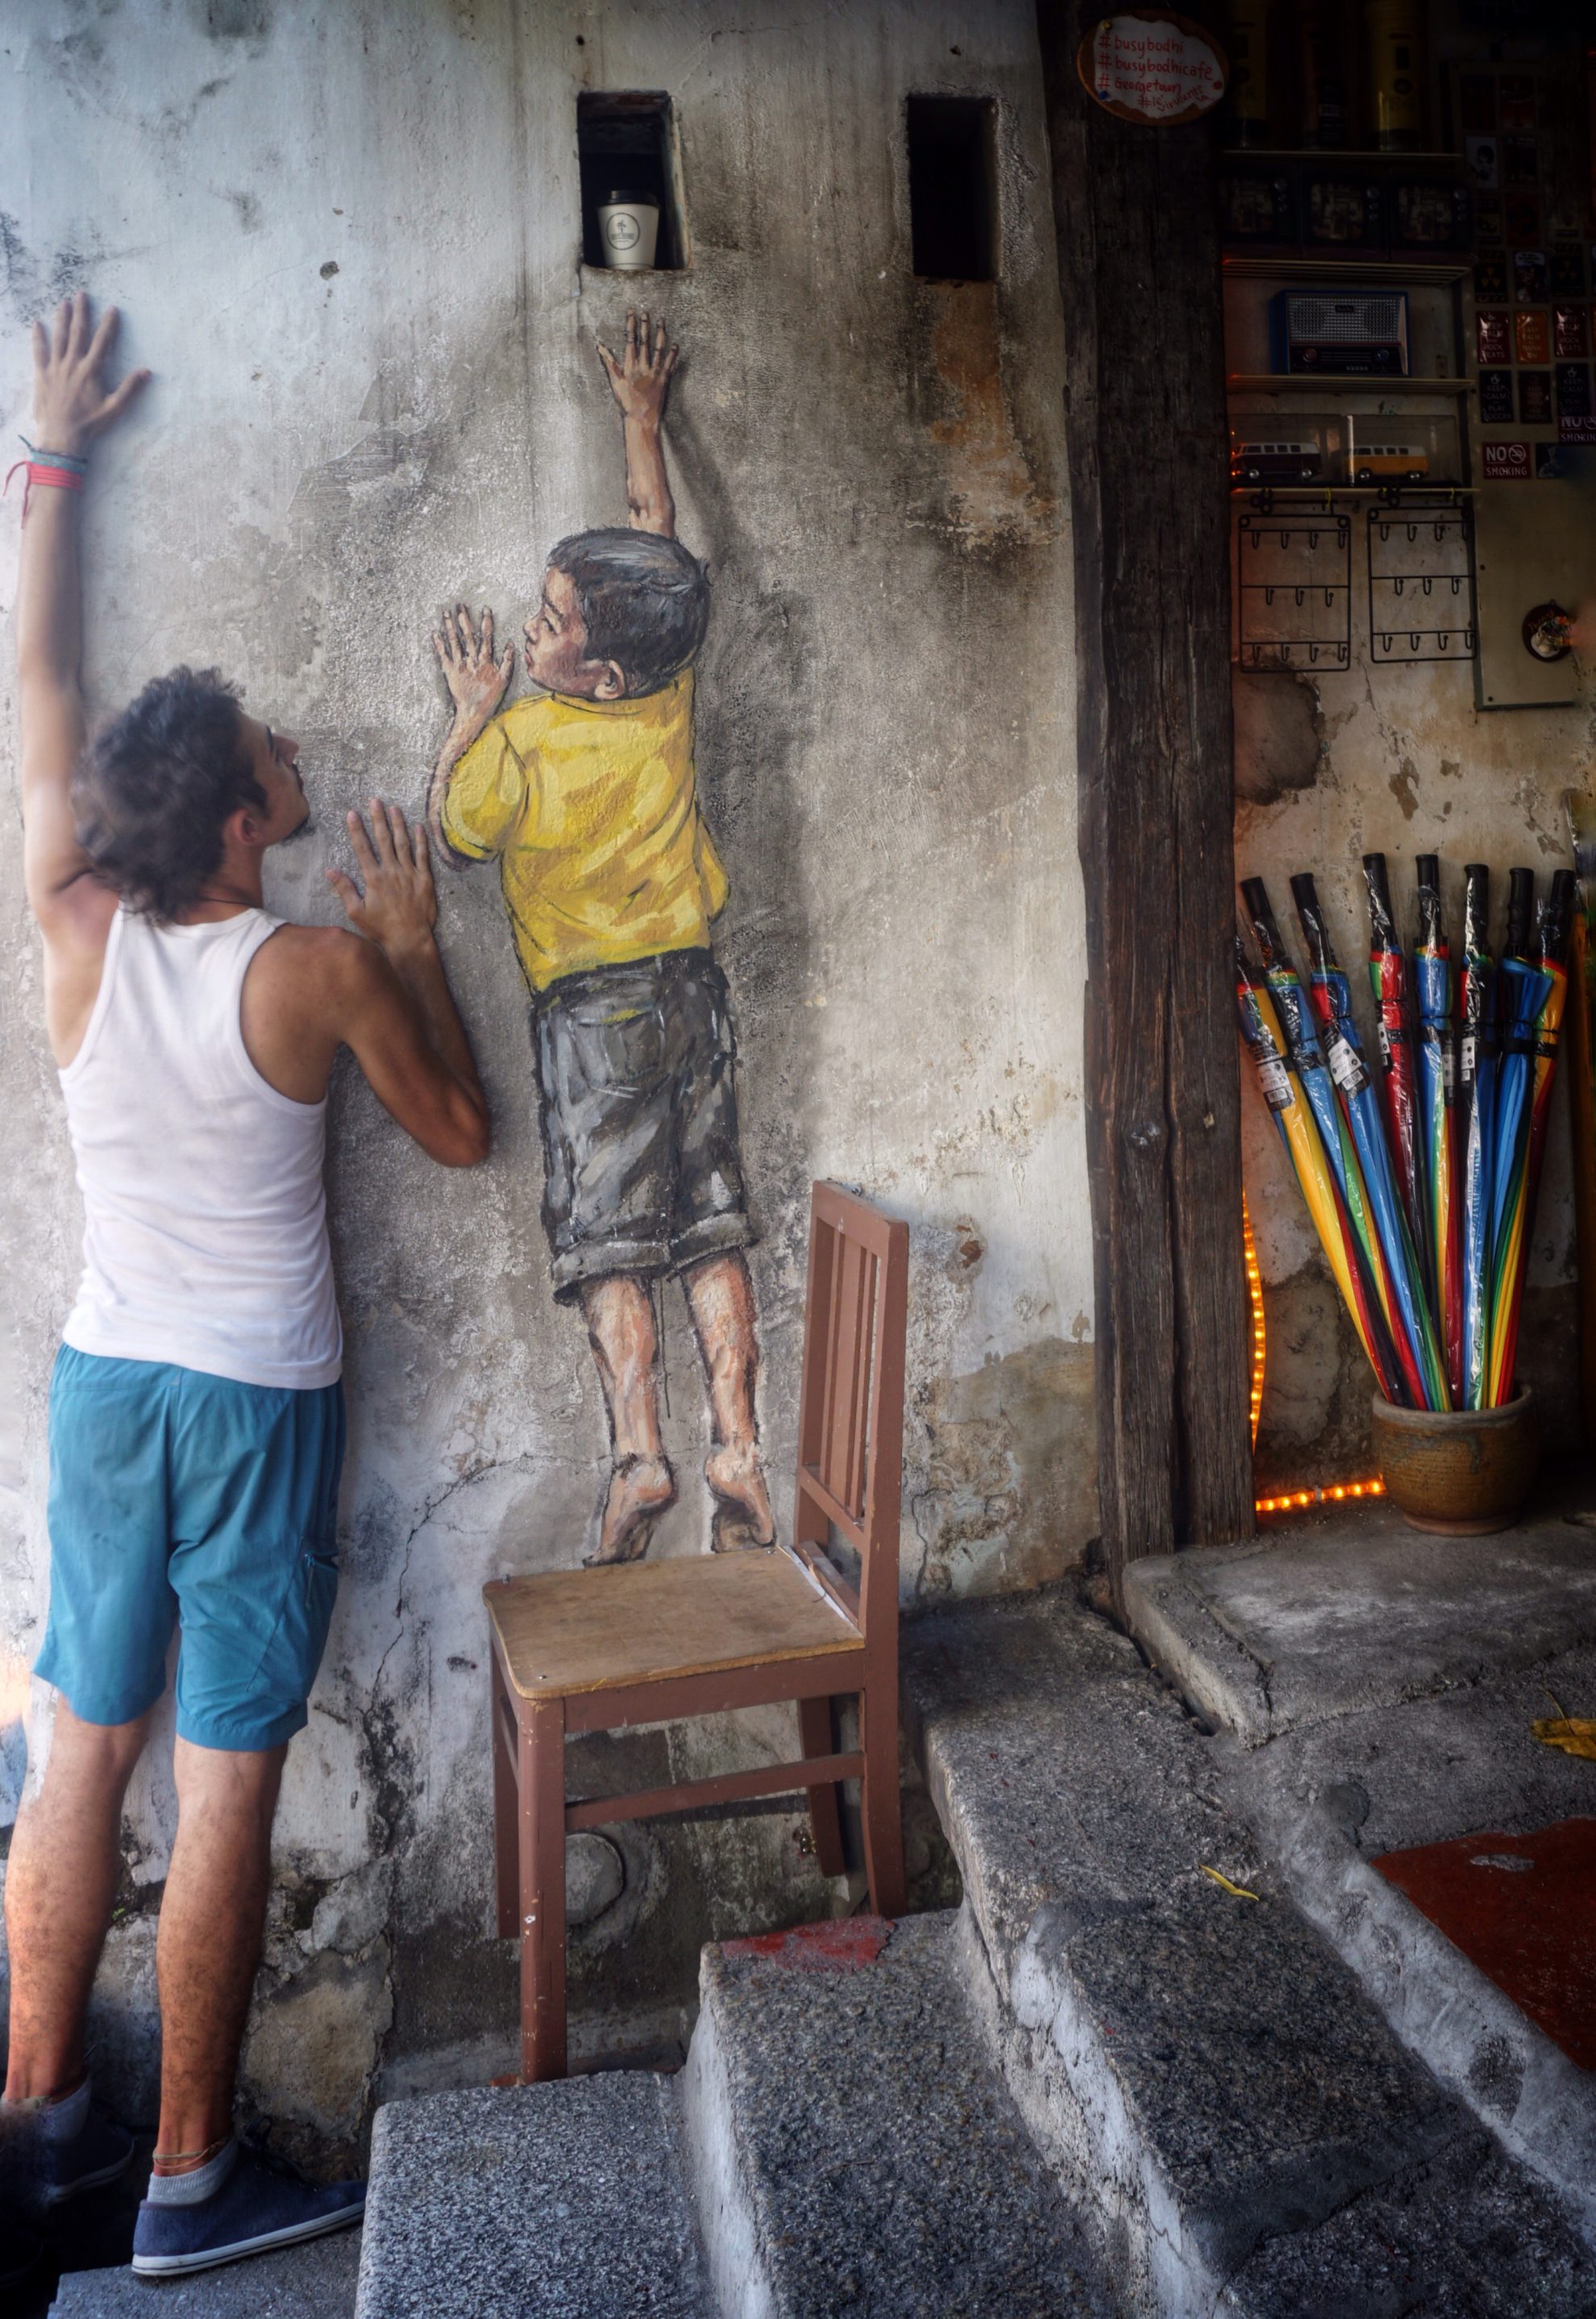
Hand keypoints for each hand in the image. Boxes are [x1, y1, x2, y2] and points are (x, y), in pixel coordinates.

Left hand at [30, 294, 149, 459]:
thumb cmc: (90, 425)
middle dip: (81, 313)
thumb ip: (130, 389)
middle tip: (81, 295)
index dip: (108, 325)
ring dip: (61, 318)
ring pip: (58, 337)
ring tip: (64, 303)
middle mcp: (72, 364)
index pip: (102, 342)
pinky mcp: (42, 374)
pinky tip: (36, 324)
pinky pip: (39, 352)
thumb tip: (147, 372)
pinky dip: (38, 337)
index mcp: (91, 371)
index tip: (112, 309)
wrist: (61, 437)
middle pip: (78, 333)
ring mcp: (55, 368)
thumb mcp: (114, 409)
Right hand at [328, 802, 437, 953]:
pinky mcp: (425, 879)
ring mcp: (410, 874)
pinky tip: (419, 828)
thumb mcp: (356, 912)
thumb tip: (330, 872)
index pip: (363, 848)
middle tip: (375, 801)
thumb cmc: (381, 928)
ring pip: (403, 844)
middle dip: (378, 819)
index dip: (356, 830)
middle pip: (383, 839)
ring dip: (398, 824)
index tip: (352, 813)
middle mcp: (391, 871)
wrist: (409, 939)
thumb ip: (344, 890)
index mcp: (374, 878)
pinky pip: (423, 856)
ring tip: (394, 808)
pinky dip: (421, 841)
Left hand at [432, 604, 511, 733]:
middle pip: (467, 635)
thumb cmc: (490, 697)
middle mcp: (471, 659)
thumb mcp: (504, 679)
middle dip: (464, 618)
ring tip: (446, 613)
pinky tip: (434, 633)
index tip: (485, 608)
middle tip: (460, 604)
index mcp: (485, 660)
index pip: (486, 636)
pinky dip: (438, 643)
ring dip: (449, 626)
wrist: (473, 712)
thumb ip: (508, 661)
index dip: (486, 622)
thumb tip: (511, 644)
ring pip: (454, 641)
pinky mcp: (449, 671)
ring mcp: (459, 664)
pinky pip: (442, 654)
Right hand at [596, 311, 677, 424]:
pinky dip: (673, 354)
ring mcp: (655, 372)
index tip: (632, 313)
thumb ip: (609, 363)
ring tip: (661, 322)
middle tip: (646, 313)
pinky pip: (670, 364)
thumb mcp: (615, 382)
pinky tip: (675, 344)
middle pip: (644, 342)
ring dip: (660, 334)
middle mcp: (643, 366)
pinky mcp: (664, 380)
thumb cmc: (626, 402)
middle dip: (645, 326)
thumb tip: (600, 346)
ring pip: (658, 349)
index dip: (631, 325)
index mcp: (630, 366)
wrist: (641, 418)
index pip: (630, 341)